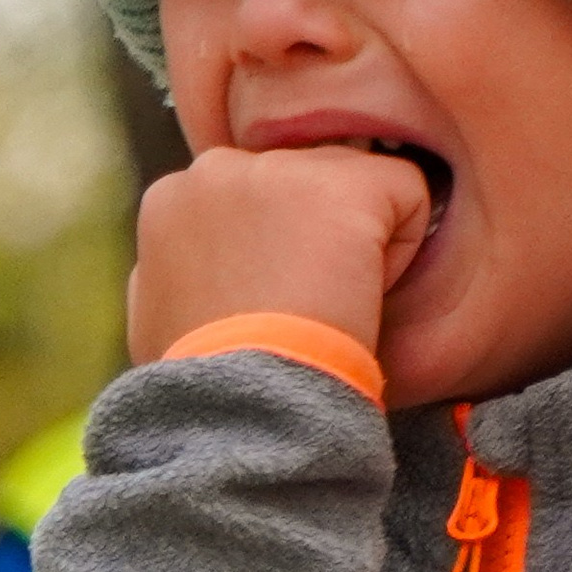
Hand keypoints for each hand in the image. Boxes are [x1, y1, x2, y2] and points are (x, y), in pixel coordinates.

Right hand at [127, 142, 434, 361]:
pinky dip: (406, 247)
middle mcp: (218, 167)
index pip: (256, 197)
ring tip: (324, 305)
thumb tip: (206, 266)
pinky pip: (409, 193)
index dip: (277, 253)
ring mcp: (281, 167)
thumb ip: (185, 270)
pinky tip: (361, 294)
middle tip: (301, 308)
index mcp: (171, 198)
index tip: (269, 306)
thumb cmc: (210, 384)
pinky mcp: (343, 184)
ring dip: (357, 241)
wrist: (245, 405)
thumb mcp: (163, 317)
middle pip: (306, 180)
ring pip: (354, 185)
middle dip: (316, 236)